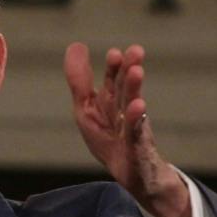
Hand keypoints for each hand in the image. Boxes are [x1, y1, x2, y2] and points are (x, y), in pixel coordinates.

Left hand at [64, 41, 191, 216]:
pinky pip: (136, 130)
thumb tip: (76, 44)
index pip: (112, 78)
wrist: (129, 172)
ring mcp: (133, 125)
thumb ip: (79, 80)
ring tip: (137, 71)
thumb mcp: (86, 109)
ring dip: (133, 87)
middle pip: (125, 87)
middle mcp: (125, 108)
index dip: (114, 65)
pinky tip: (139, 106)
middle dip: (128, 69)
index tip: (114, 53)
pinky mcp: (138, 145)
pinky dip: (136, 118)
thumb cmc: (108, 139)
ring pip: (133, 104)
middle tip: (135, 52)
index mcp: (112, 99)